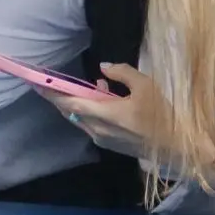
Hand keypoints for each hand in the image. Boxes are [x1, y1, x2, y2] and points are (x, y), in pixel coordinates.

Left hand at [42, 62, 167, 161]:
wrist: (177, 147)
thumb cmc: (163, 115)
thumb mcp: (146, 86)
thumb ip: (122, 73)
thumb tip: (103, 67)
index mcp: (104, 114)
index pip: (69, 102)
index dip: (52, 92)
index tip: (37, 83)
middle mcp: (97, 129)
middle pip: (71, 111)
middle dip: (61, 97)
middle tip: (53, 82)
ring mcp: (103, 140)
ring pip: (80, 119)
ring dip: (79, 103)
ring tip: (94, 85)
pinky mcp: (110, 145)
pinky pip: (91, 126)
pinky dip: (90, 111)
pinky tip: (105, 99)